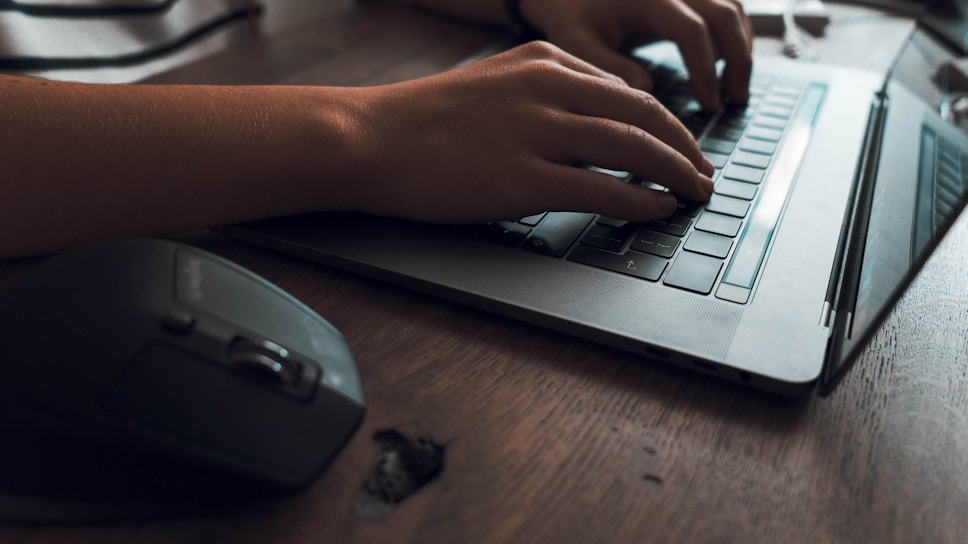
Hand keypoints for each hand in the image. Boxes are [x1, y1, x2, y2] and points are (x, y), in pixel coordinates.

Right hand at [337, 41, 713, 223]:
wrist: (369, 139)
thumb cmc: (423, 120)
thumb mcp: (494, 86)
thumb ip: (544, 96)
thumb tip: (593, 124)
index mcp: (544, 62)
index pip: (626, 92)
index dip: (666, 124)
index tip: (682, 146)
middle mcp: (549, 88)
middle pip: (644, 116)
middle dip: (684, 148)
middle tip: (704, 173)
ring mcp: (538, 132)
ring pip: (633, 149)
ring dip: (674, 174)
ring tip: (695, 194)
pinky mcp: (524, 178)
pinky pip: (603, 189)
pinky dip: (639, 201)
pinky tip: (657, 210)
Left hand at [516, 0, 753, 110]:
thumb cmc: (569, 16)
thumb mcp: (578, 44)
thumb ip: (610, 69)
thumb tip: (648, 95)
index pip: (691, 30)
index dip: (705, 70)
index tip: (709, 105)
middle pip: (725, 14)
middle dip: (738, 60)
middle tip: (734, 102)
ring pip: (732, 8)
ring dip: (741, 48)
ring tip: (735, 90)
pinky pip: (726, 6)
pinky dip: (733, 36)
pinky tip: (727, 67)